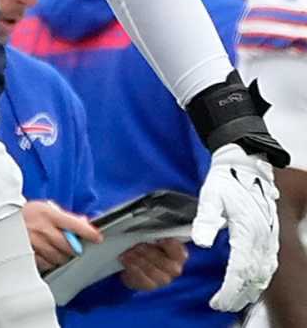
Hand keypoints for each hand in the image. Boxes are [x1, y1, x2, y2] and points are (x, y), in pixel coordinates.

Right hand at [22, 200, 103, 271]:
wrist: (0, 218)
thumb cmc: (24, 213)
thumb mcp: (44, 208)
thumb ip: (65, 216)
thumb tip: (84, 222)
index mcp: (48, 214)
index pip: (75, 225)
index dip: (89, 233)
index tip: (97, 237)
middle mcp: (42, 228)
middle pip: (70, 246)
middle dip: (73, 247)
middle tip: (70, 245)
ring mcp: (35, 242)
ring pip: (59, 257)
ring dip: (61, 255)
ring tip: (53, 247)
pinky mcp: (28, 254)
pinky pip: (47, 264)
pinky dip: (49, 261)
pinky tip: (44, 253)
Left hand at [120, 238, 187, 290]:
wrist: (135, 264)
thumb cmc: (146, 249)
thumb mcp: (151, 239)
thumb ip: (154, 236)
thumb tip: (149, 231)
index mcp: (177, 255)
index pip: (180, 253)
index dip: (171, 247)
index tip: (160, 240)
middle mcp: (174, 269)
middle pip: (166, 264)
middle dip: (150, 253)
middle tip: (138, 246)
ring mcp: (163, 279)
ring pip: (153, 271)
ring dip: (139, 260)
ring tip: (129, 253)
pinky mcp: (150, 285)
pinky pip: (142, 279)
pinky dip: (132, 268)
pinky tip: (126, 261)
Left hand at [192, 143, 280, 310]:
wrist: (246, 164)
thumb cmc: (227, 179)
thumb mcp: (210, 196)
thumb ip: (206, 220)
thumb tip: (200, 242)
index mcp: (247, 230)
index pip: (240, 270)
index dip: (229, 290)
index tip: (218, 302)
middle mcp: (262, 237)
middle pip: (253, 277)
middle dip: (238, 295)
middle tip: (222, 306)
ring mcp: (269, 237)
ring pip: (263, 272)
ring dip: (250, 290)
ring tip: (235, 301)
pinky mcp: (270, 235)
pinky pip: (268, 263)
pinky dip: (260, 278)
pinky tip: (251, 284)